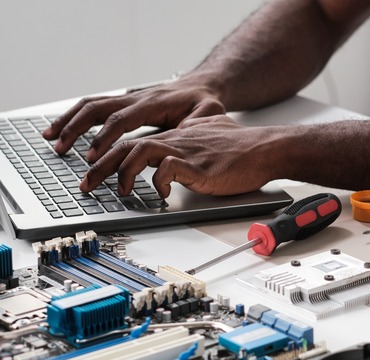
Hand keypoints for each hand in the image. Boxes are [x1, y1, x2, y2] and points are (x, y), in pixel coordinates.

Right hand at [42, 74, 224, 162]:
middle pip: (98, 109)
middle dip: (77, 129)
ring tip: (51, 139)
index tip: (92, 155)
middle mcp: (136, 97)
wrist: (202, 84)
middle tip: (62, 149)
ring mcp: (127, 97)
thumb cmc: (206, 102)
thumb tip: (185, 136)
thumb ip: (198, 125)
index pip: (123, 119)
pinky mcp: (123, 101)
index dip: (105, 137)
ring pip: (90, 105)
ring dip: (69, 121)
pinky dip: (74, 117)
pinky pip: (93, 106)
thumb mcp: (209, 113)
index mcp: (154, 103)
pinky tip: (61, 130)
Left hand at [80, 115, 278, 197]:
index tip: (95, 170)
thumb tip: (190, 137)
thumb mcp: (214, 133)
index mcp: (178, 136)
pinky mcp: (199, 166)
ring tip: (119, 190)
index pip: (134, 139)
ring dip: (122, 171)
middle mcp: (177, 141)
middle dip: (100, 165)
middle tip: (86, 185)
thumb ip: (197, 134)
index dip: (109, 155)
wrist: (268, 149)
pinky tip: (161, 193)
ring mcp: (187, 152)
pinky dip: (158, 181)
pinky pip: (168, 168)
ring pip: (140, 151)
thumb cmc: (246, 147)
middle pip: (127, 145)